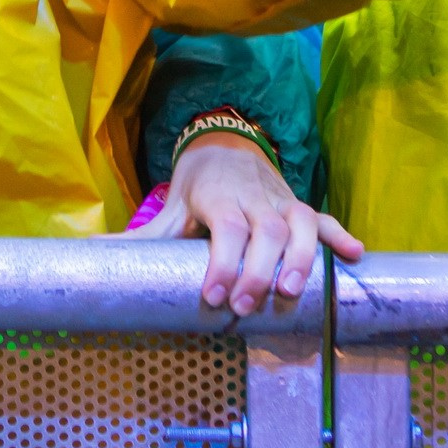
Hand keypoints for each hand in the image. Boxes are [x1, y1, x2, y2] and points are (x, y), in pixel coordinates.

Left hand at [116, 135, 362, 316]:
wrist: (224, 142)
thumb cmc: (196, 184)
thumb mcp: (170, 206)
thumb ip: (141, 236)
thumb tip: (91, 252)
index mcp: (219, 197)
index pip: (226, 229)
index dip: (222, 262)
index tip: (213, 296)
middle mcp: (254, 197)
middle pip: (265, 231)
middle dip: (258, 269)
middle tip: (246, 305)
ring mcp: (282, 201)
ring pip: (301, 225)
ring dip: (302, 258)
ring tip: (293, 293)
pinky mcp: (300, 206)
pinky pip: (326, 219)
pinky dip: (341, 236)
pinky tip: (356, 256)